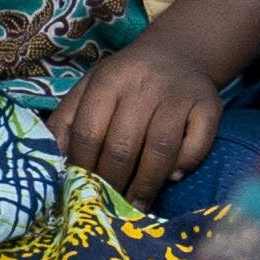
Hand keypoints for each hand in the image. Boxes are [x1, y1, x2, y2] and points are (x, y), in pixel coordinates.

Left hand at [50, 42, 220, 203]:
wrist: (178, 52)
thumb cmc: (125, 80)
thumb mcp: (89, 88)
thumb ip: (67, 120)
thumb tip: (50, 159)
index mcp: (108, 81)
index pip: (89, 132)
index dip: (82, 167)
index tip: (80, 191)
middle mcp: (143, 87)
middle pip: (123, 146)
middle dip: (112, 183)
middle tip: (108, 207)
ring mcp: (178, 96)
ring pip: (160, 150)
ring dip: (146, 185)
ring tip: (136, 207)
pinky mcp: (209, 106)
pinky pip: (197, 145)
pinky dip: (184, 165)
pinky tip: (172, 177)